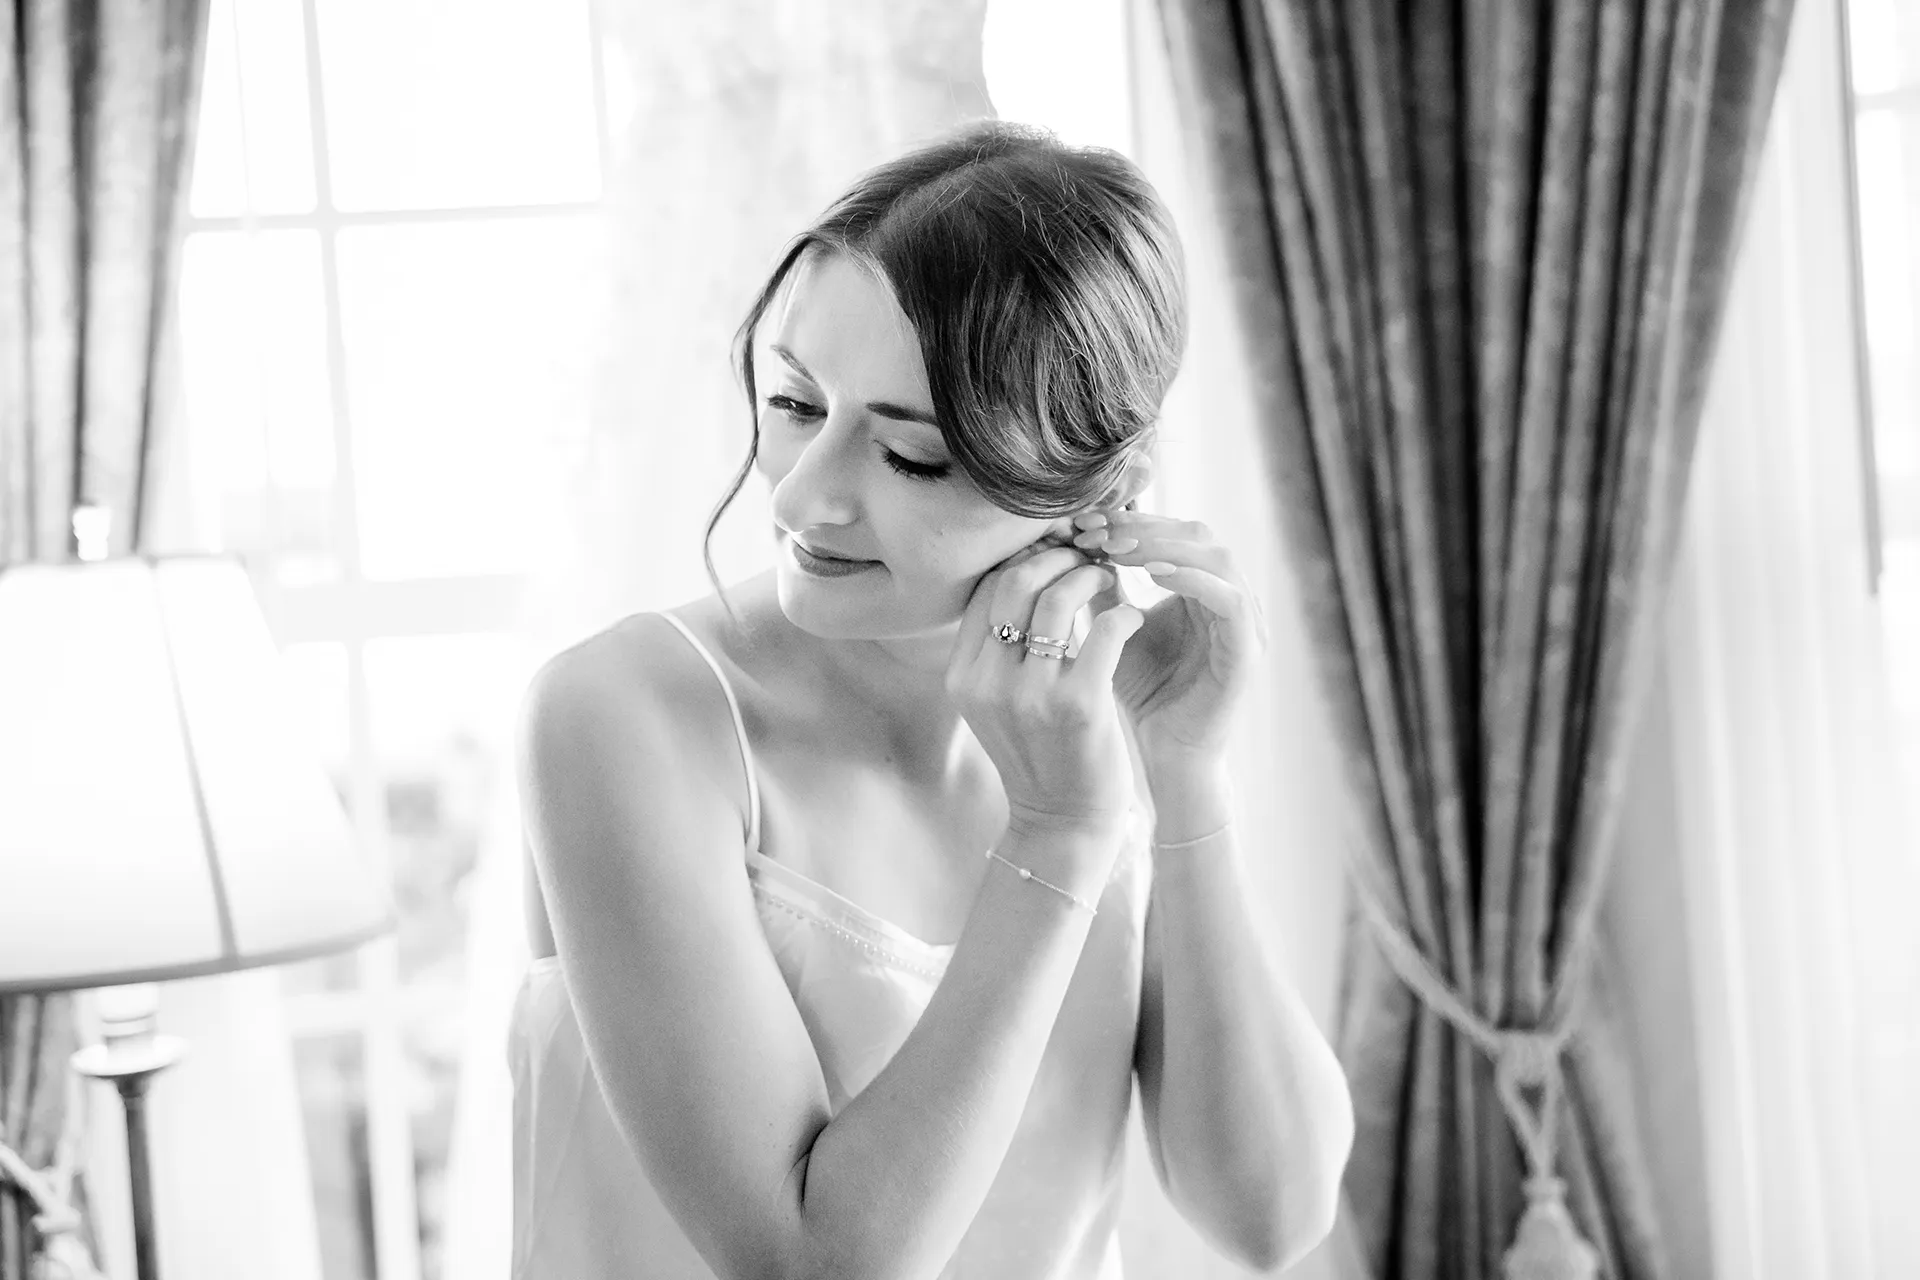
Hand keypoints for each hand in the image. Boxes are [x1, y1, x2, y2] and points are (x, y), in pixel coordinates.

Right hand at [947, 537, 1147, 860]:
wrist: (1062, 823)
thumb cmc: (1039, 753)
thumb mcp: (997, 701)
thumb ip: (998, 647)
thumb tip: (1023, 569)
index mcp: (962, 677)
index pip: (986, 588)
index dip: (1023, 558)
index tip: (1055, 553)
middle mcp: (988, 683)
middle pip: (1015, 581)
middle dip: (1056, 557)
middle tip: (1085, 555)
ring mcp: (1032, 695)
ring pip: (1057, 597)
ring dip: (1090, 577)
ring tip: (1108, 579)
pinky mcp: (1080, 706)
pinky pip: (1104, 630)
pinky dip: (1123, 614)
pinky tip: (1132, 618)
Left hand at [1069, 509, 1267, 767]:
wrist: (1168, 752)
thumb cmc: (1143, 692)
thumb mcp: (1114, 629)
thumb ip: (1102, 588)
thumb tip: (1068, 542)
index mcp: (1202, 587)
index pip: (1172, 531)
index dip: (1128, 520)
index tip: (1081, 521)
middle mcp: (1229, 596)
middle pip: (1196, 532)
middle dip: (1143, 527)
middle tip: (1096, 529)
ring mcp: (1244, 622)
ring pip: (1218, 556)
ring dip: (1166, 545)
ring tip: (1118, 547)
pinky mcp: (1248, 649)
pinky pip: (1230, 599)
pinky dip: (1194, 579)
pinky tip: (1153, 573)